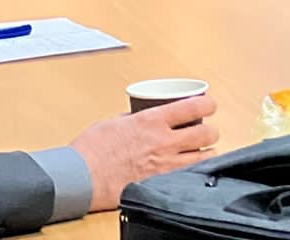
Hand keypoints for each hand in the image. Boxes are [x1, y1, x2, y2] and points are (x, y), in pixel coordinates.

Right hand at [70, 96, 219, 211]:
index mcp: (152, 121)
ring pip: (204, 158)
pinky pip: (187, 176)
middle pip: (207, 133)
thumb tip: (141, 117)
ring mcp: (164, 165)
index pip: (195, 107)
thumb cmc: (90, 150)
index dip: (209, 105)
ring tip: (201, 153)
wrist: (78, 178)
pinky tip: (189, 171)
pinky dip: (192, 173)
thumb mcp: (113, 122)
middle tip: (206, 132)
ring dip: (206, 154)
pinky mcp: (159, 184)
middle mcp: (163, 142)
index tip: (210, 106)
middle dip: (210, 132)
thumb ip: (134, 119)